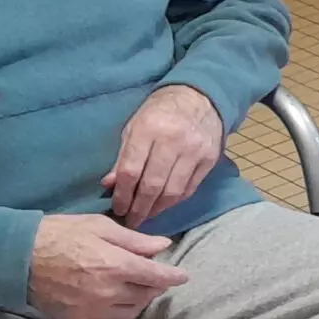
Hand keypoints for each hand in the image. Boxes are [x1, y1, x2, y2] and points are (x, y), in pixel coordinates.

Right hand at [27, 214, 188, 318]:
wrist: (18, 258)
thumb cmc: (60, 234)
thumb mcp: (99, 226)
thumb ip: (133, 240)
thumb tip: (162, 245)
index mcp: (116, 265)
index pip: (156, 276)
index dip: (173, 277)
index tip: (183, 276)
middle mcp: (108, 291)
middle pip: (146, 295)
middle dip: (156, 286)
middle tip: (156, 276)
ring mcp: (92, 308)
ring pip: (130, 310)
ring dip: (140, 300)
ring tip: (139, 287)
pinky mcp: (78, 318)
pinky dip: (121, 310)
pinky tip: (119, 298)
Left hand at [105, 85, 224, 227]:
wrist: (198, 98)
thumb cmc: (159, 113)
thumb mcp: (133, 128)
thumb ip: (122, 157)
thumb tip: (109, 185)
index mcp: (148, 129)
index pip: (131, 171)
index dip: (122, 195)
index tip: (118, 208)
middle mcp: (173, 140)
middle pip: (152, 185)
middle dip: (139, 208)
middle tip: (131, 220)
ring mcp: (194, 150)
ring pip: (173, 191)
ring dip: (157, 209)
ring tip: (147, 216)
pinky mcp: (209, 159)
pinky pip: (189, 188)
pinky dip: (174, 201)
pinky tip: (164, 205)